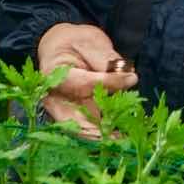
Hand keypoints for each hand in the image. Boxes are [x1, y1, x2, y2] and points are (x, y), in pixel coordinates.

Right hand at [36, 22, 137, 138]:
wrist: (60, 47)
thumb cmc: (73, 42)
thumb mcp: (88, 41)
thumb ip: (105, 58)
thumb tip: (128, 78)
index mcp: (52, 74)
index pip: (82, 83)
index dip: (108, 82)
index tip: (131, 78)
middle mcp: (55, 97)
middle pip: (74, 119)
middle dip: (98, 131)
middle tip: (121, 138)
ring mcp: (64, 109)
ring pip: (82, 129)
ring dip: (103, 137)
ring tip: (125, 141)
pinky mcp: (76, 115)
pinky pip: (89, 128)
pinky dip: (105, 134)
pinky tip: (123, 139)